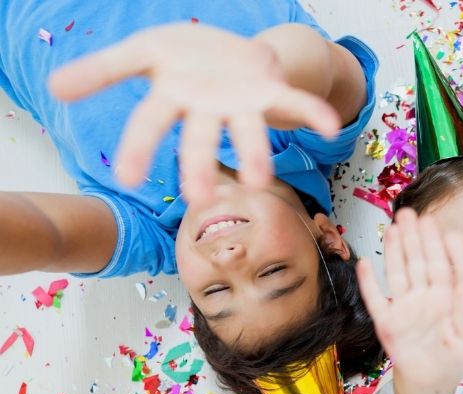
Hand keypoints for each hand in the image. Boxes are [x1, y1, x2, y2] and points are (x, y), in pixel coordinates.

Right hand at [48, 23, 340, 205]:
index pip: (151, 124)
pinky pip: (296, 103)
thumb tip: (53, 88)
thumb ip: (104, 70)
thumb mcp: (142, 53)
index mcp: (175, 98)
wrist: (231, 48)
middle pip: (201, 140)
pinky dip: (314, 113)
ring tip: (261, 180)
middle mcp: (210, 110)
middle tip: (199, 199)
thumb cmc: (186, 56)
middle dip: (199, 167)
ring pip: (249, 132)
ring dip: (256, 153)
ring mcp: (243, 104)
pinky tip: (332, 125)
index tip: (129, 180)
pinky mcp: (272, 93)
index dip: (140, 149)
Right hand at [358, 209, 462, 390]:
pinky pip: (375, 299)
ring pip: (398, 273)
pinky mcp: (386, 322)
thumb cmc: (457, 357)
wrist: (434, 383)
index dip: (441, 247)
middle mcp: (425, 297)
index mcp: (448, 298)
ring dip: (395, 251)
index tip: (441, 228)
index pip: (445, 267)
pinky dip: (368, 283)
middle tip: (411, 213)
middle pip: (420, 262)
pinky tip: (364, 263)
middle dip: (416, 238)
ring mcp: (404, 308)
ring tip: (393, 228)